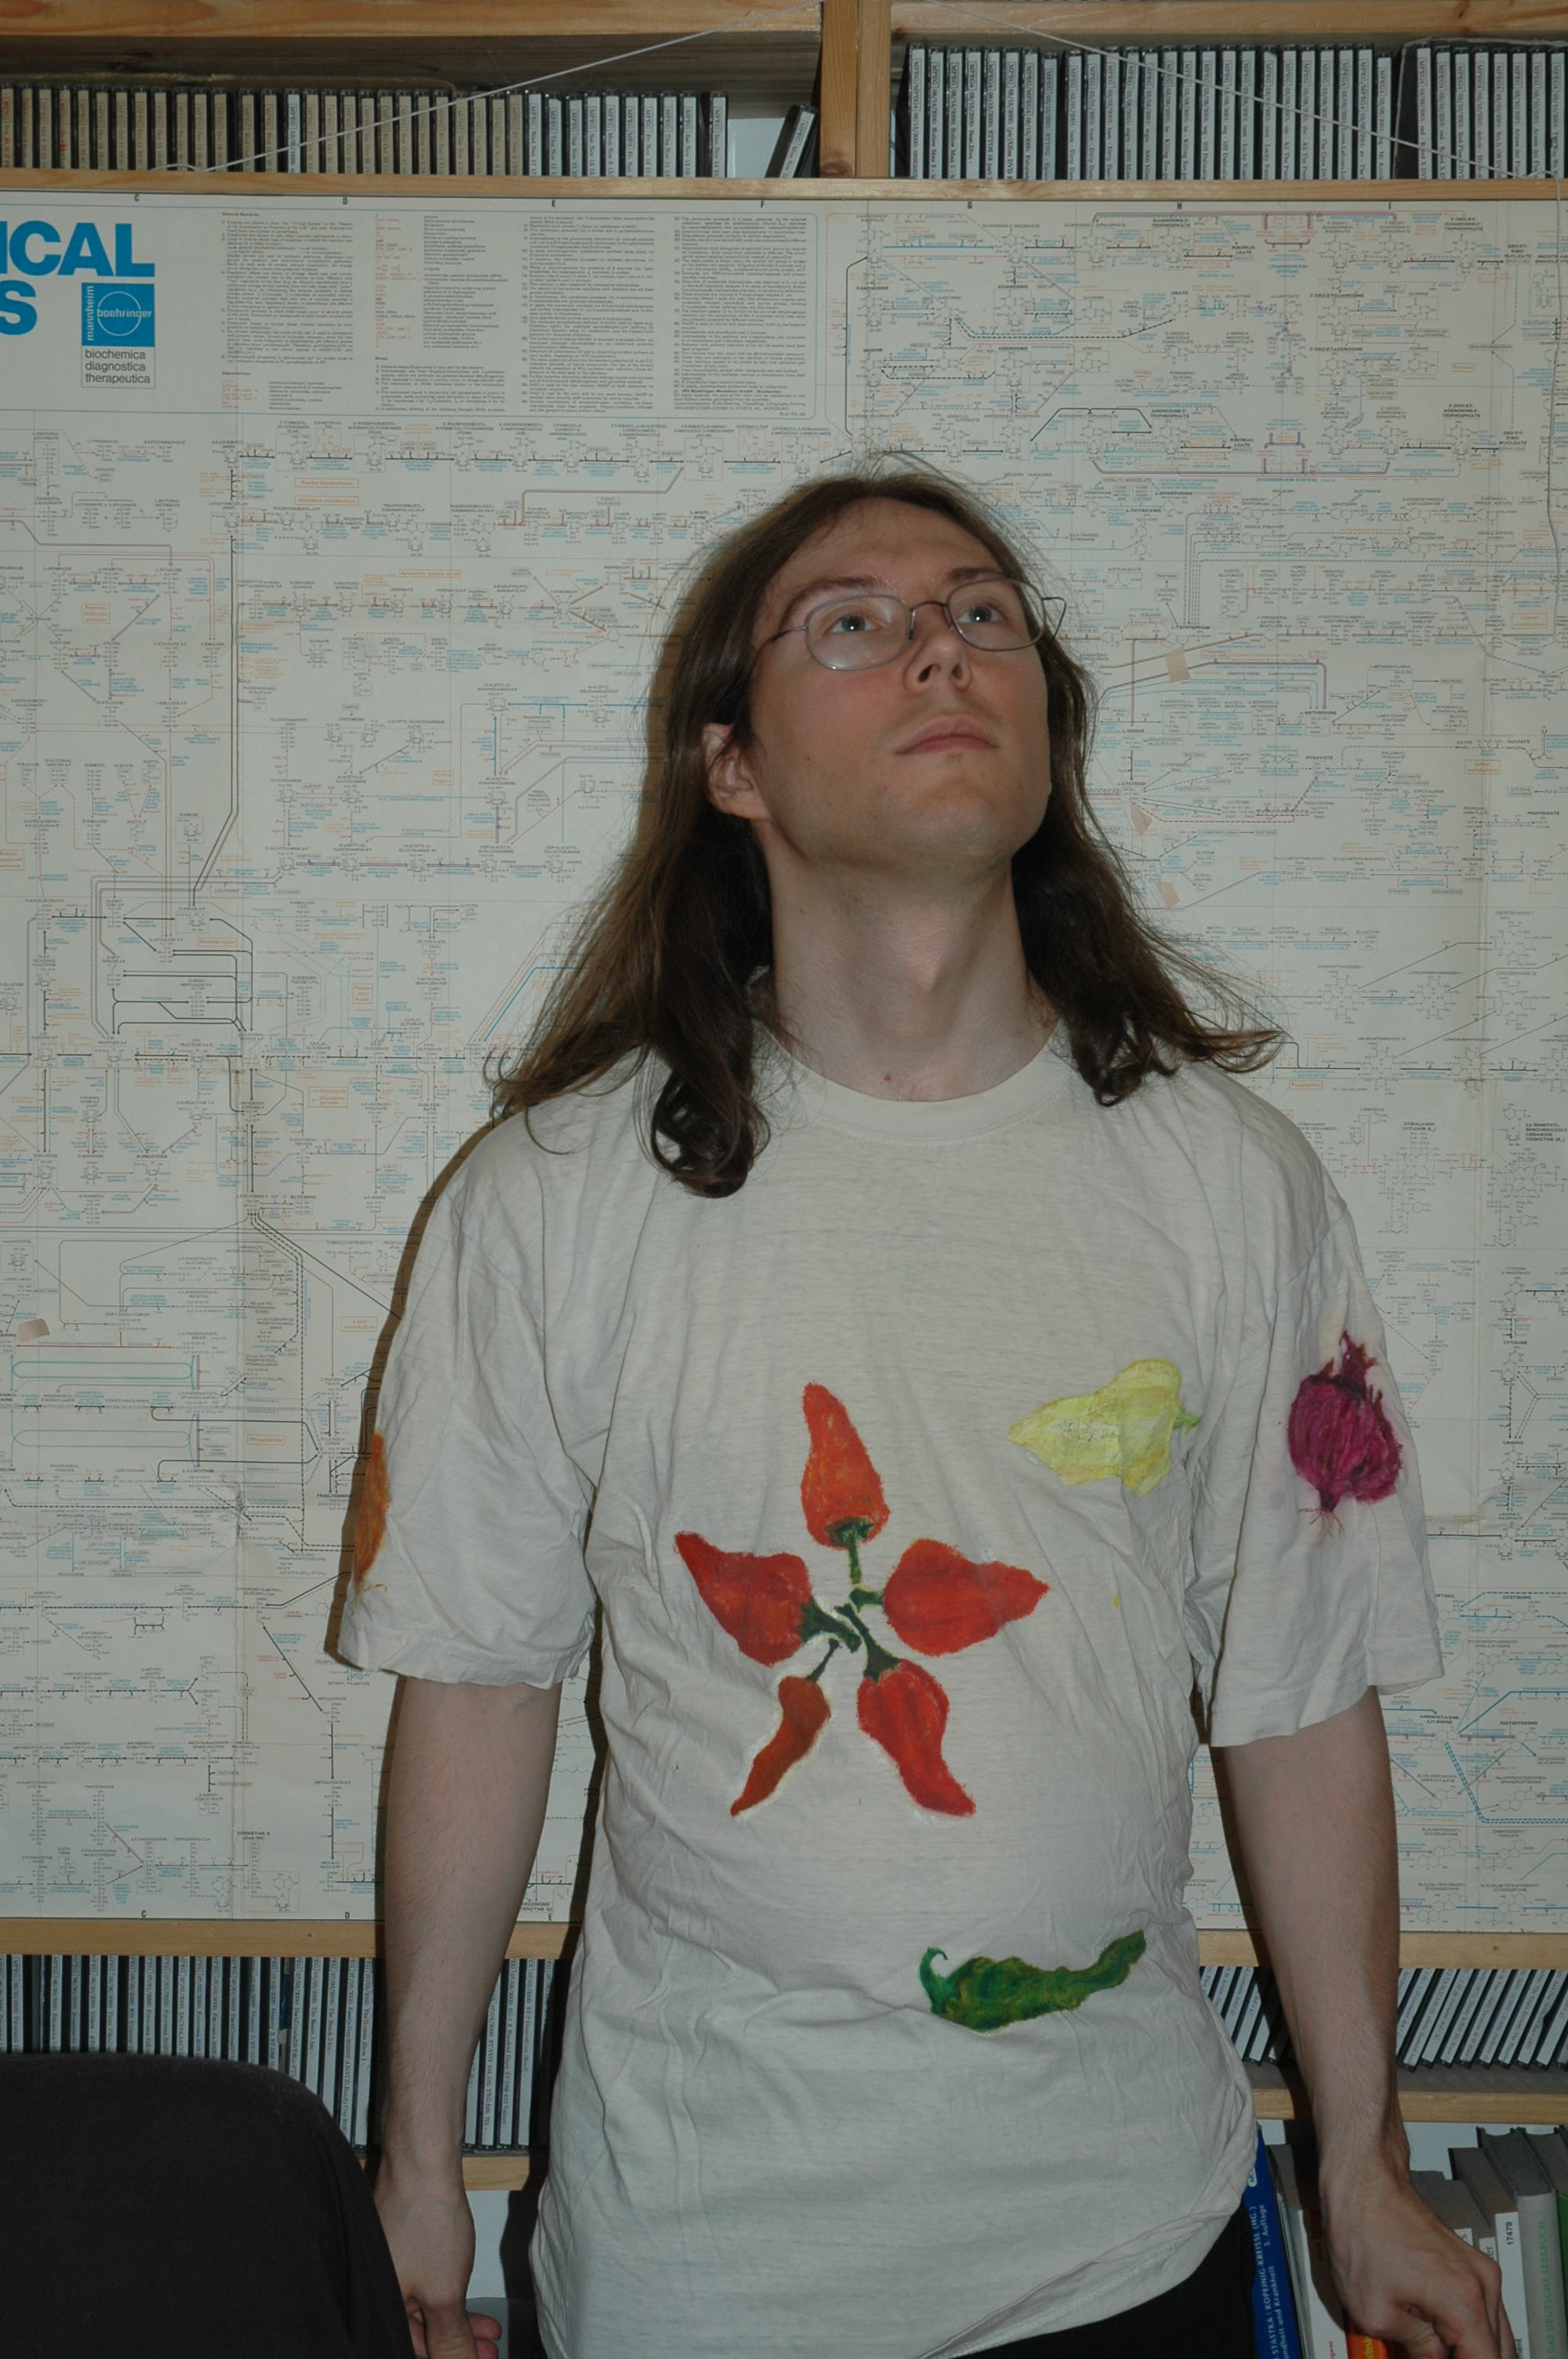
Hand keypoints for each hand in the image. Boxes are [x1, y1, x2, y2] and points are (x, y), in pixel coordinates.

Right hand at [373, 2151, 502, 2358]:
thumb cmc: (425, 2220)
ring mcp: (387, 2271)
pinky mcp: (398, 2253)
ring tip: (486, 2328)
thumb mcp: (445, 2293)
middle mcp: (377, 2294)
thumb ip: (451, 2340)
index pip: (413, 2352)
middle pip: (417, 2336)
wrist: (422, 2162)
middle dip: (455, 2345)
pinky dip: (445, 2298)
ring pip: (421, 2313)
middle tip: (487, 2348)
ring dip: (455, 2323)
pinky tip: (466, 2299)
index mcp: (379, 2311)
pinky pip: (421, 2289)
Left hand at [1321, 2160, 1516, 2358]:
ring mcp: (1480, 2271)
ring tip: (1431, 2349)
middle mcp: (1482, 2283)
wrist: (1362, 2182)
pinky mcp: (1470, 2264)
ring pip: (1495, 2334)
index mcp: (1464, 2301)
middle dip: (1468, 2358)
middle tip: (1430, 2356)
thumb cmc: (1362, 2230)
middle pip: (1499, 2352)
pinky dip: (1467, 2330)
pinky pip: (1482, 2312)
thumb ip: (1417, 2349)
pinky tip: (1439, 2338)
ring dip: (1469, 2348)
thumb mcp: (1376, 2313)